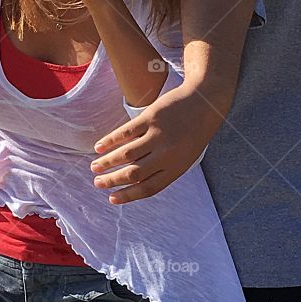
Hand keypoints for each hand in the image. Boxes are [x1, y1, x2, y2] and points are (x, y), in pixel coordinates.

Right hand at [90, 80, 219, 203]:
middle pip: (134, 173)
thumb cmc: (194, 133)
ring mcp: (158, 135)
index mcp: (177, 168)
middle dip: (112, 181)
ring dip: (107, 162)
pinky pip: (126, 132)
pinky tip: (99, 147)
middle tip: (97, 183)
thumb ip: (163, 169)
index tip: (112, 199)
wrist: (205, 102)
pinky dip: (110, 141)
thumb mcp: (185, 157)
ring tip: (95, 167)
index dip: (128, 196)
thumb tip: (134, 182)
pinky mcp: (151, 117)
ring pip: (127, 154)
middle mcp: (167, 154)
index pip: (148, 188)